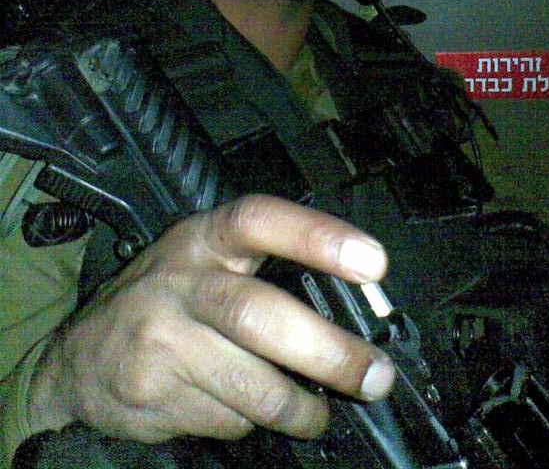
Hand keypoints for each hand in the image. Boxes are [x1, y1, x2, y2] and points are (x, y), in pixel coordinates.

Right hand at [27, 195, 394, 443]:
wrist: (79, 353)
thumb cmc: (163, 297)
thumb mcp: (204, 260)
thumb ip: (262, 269)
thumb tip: (352, 306)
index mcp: (203, 239)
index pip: (260, 221)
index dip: (317, 236)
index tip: (373, 262)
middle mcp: (180, 282)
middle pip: (259, 315)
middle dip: (328, 352)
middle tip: (374, 375)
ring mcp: (162, 339)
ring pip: (251, 384)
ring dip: (299, 409)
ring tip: (319, 413)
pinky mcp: (152, 392)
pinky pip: (226, 419)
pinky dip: (250, 422)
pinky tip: (243, 409)